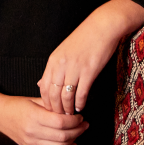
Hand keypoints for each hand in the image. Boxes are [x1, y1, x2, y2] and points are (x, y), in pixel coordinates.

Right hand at [0, 87, 88, 144]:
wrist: (0, 116)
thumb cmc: (18, 105)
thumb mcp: (35, 100)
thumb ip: (53, 105)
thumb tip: (71, 109)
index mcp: (34, 116)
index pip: (61, 122)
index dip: (75, 121)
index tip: (80, 116)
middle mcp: (33, 132)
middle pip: (63, 136)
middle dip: (78, 130)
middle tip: (84, 124)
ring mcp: (32, 143)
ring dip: (74, 141)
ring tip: (79, 133)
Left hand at [37, 0, 143, 114]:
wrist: (102, 26)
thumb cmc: (84, 38)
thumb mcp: (63, 51)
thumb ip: (52, 69)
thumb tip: (40, 84)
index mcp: (53, 60)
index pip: (44, 87)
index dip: (46, 102)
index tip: (51, 110)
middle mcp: (61, 65)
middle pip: (53, 95)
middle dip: (56, 109)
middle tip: (60, 117)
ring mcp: (75, 68)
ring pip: (66, 96)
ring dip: (68, 109)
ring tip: (70, 115)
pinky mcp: (89, 71)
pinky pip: (81, 93)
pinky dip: (79, 103)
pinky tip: (81, 107)